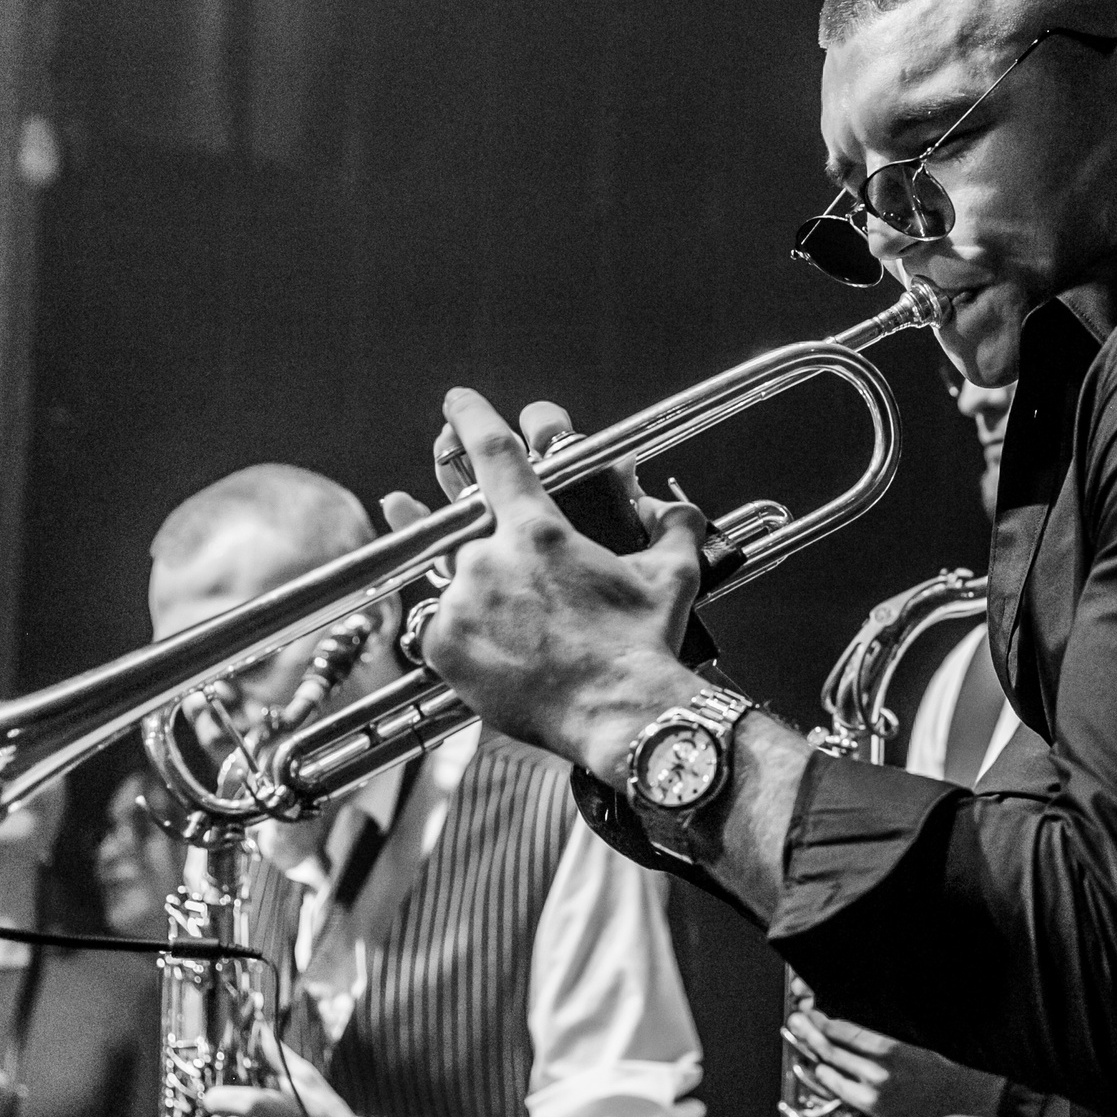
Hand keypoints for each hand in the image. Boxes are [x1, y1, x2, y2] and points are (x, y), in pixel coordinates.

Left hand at [383, 389, 707, 781]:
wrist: (619, 714)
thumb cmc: (644, 643)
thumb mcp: (672, 574)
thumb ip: (673, 527)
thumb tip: (676, 507)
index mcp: (538, 529)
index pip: (493, 452)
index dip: (472, 416)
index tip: (457, 402)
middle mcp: (489, 558)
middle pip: (465, 523)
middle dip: (475, 528)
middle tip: (495, 549)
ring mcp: (460, 603)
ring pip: (454, 579)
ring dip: (478, 589)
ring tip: (514, 621)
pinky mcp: (442, 648)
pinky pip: (440, 627)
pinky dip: (463, 632)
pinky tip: (498, 650)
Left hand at [785, 1006, 1002, 1116]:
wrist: (959, 1089)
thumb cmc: (940, 1054)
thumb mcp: (912, 1031)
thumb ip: (879, 1024)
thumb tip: (849, 1012)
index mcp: (889, 1047)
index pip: (842, 1031)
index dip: (822, 1019)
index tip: (812, 1009)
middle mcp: (878, 1072)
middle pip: (831, 1049)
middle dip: (810, 1031)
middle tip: (796, 1018)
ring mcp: (874, 1093)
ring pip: (832, 1070)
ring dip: (814, 1053)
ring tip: (801, 1037)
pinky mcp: (875, 1108)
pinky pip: (841, 1091)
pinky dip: (828, 1078)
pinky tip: (820, 1067)